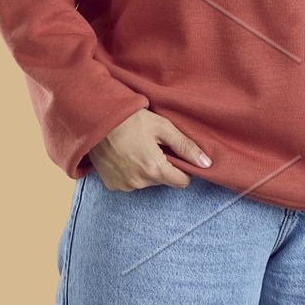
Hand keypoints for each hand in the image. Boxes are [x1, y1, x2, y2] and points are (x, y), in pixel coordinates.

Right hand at [87, 107, 210, 191]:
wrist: (97, 118)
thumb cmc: (131, 119)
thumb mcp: (163, 127)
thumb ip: (186, 147)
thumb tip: (207, 164)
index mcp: (154, 169)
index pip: (182, 182)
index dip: (183, 169)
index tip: (176, 154)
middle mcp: (139, 183)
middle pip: (163, 180)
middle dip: (163, 166)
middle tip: (153, 145)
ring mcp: (123, 185)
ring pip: (146, 182)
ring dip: (146, 169)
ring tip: (137, 148)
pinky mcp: (111, 184)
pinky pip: (129, 182)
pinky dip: (130, 172)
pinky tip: (124, 155)